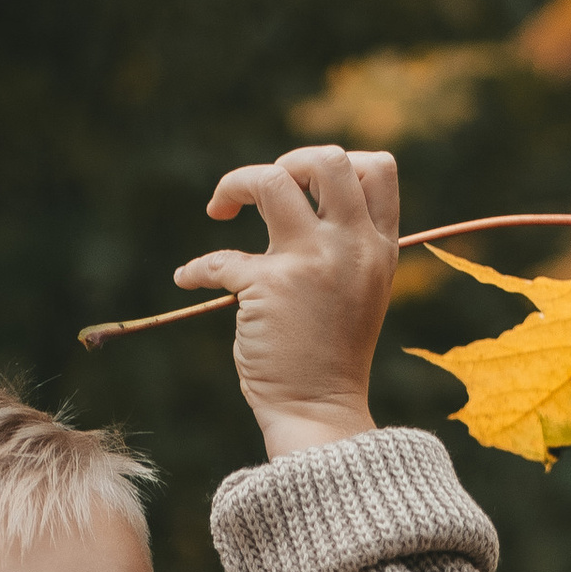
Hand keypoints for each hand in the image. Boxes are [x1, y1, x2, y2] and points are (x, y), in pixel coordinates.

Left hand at [172, 145, 397, 460]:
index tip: (305, 188)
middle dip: (286, 163)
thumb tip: (295, 198)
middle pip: (328, 159)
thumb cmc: (333, 356)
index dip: (337, 163)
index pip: (379, 168)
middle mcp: (352, 246)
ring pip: (273, 179)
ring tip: (221, 210)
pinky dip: (197, 268)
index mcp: (380, 247)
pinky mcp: (269, 286)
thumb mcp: (360, 290)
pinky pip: (220, 257)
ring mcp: (313, 262)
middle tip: (262, 194)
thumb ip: (344, 245)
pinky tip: (189, 279)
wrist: (320, 412)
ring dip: (236, 183)